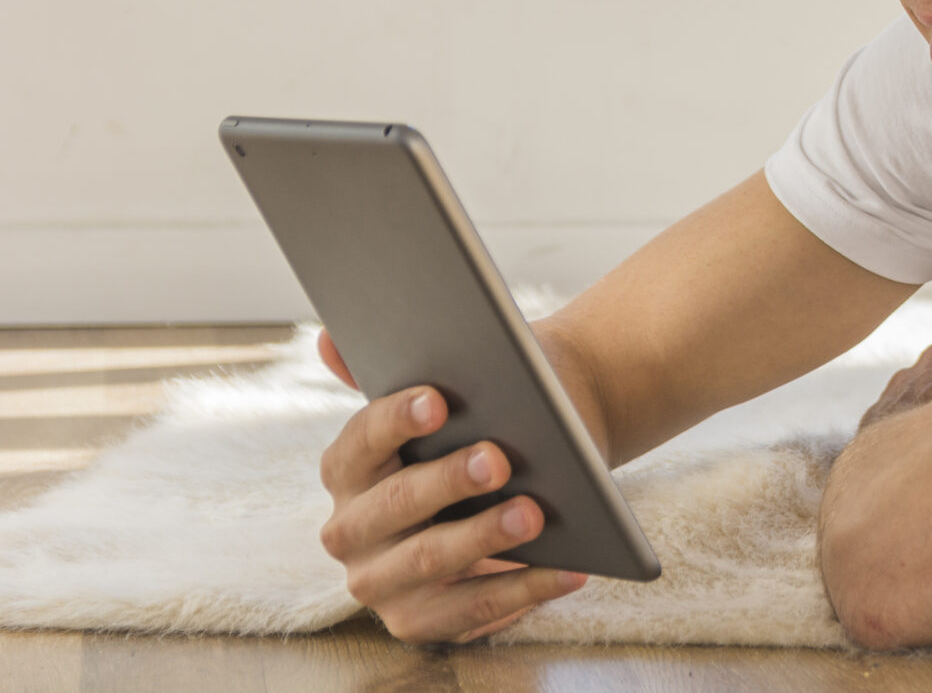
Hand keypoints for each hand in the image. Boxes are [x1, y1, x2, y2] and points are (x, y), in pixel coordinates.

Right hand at [313, 329, 587, 643]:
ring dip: (483, 537)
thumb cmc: (475, 431)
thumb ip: (384, 373)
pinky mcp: (419, 621)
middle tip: (498, 459)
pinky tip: (572, 569)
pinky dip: (526, 589)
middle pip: (395, 504)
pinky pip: (475, 610)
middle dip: (447, 481)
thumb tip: (330, 338)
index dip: (395, 420)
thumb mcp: (441, 400)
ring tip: (535, 513)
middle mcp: (349, 531)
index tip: (437, 399)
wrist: (515, 485)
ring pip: (430, 560)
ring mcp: (380, 582)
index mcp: (345, 470)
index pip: (359, 442)